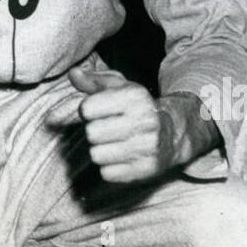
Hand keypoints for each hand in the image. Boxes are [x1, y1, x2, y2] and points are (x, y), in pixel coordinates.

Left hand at [67, 67, 219, 182]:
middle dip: (94, 131)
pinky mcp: (146, 169)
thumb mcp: (119, 87)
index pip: (87, 109)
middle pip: (91, 133)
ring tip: (114, 143)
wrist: (172, 133)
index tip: (98, 110)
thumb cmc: (136, 107)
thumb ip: (93, 80)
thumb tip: (73, 73)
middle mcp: (144, 121)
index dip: (88, 110)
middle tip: (107, 128)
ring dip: (100, 150)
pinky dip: (110, 167)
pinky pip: (107, 173)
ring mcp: (147, 147)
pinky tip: (122, 157)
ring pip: (97, 155)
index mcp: (135, 97)